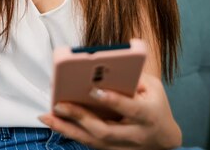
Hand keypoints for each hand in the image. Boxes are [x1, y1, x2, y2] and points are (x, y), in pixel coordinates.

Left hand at [39, 73, 181, 149]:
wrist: (164, 140)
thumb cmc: (155, 105)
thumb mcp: (153, 88)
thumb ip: (132, 77)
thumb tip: (104, 68)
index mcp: (149, 115)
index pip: (131, 109)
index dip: (113, 100)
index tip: (94, 90)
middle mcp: (135, 135)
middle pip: (105, 130)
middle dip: (80, 116)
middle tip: (59, 104)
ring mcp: (122, 147)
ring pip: (92, 141)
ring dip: (67, 129)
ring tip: (46, 116)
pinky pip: (87, 143)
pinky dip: (69, 132)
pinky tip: (53, 122)